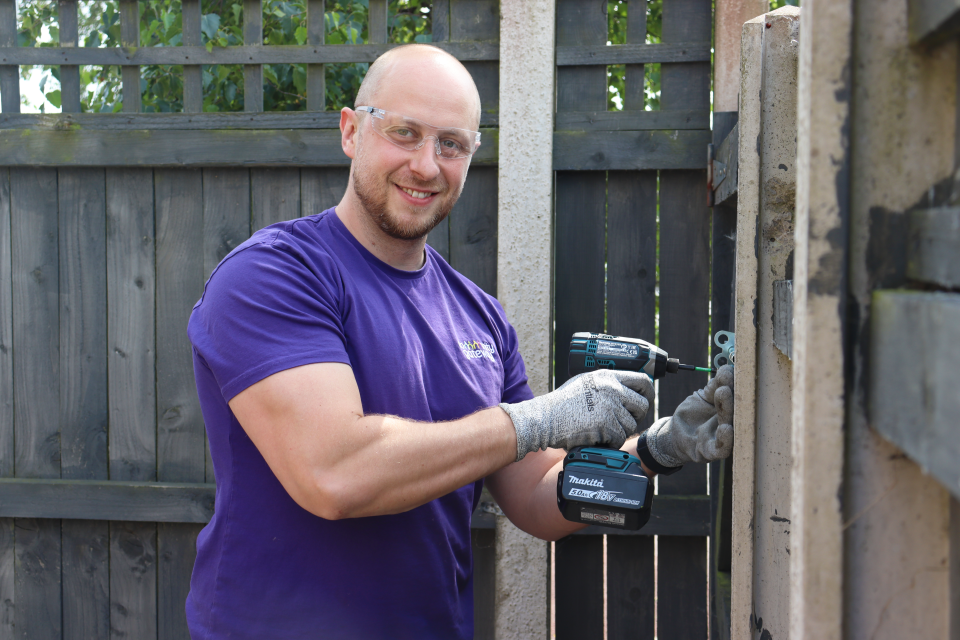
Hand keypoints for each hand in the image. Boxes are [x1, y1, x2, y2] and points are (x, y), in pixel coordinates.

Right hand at [500, 370, 654, 460]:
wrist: (545, 418)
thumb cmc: (562, 403)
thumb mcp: (585, 382)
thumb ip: (605, 384)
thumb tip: (626, 388)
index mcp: (607, 376)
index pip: (642, 380)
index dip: (647, 392)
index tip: (645, 399)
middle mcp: (612, 389)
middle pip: (642, 405)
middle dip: (636, 416)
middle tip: (624, 421)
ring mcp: (610, 407)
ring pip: (631, 425)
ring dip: (620, 431)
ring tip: (603, 430)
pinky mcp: (606, 425)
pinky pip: (619, 438)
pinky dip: (610, 442)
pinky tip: (597, 438)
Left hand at [645, 364, 733, 466]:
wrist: (676, 435)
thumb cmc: (694, 414)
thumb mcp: (702, 397)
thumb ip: (714, 387)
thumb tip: (727, 369)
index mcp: (731, 409)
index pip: (736, 396)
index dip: (735, 383)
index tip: (732, 371)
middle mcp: (731, 423)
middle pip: (735, 410)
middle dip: (732, 394)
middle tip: (728, 380)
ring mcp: (722, 439)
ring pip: (729, 426)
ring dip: (727, 411)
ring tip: (725, 393)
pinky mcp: (711, 452)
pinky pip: (721, 448)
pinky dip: (725, 440)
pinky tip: (726, 428)